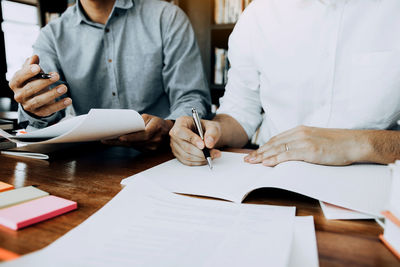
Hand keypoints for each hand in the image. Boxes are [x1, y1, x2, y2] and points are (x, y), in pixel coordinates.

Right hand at [9, 55, 71, 116]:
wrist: (33, 99)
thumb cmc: (32, 82)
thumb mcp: (31, 73)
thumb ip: (32, 65)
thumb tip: (34, 57)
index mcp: (15, 84)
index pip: (19, 78)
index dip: (28, 72)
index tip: (38, 68)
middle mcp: (19, 95)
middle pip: (30, 89)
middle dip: (44, 82)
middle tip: (56, 75)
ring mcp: (28, 106)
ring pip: (39, 100)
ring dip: (53, 94)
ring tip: (64, 88)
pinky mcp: (38, 112)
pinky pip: (49, 110)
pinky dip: (59, 105)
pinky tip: (68, 100)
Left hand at [102, 114, 173, 150]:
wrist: (168, 132)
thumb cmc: (158, 122)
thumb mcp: (150, 117)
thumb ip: (139, 121)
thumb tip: (125, 124)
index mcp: (155, 129)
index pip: (143, 135)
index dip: (131, 137)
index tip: (120, 137)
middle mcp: (155, 140)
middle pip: (135, 142)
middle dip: (119, 142)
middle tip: (105, 140)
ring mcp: (152, 147)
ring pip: (133, 146)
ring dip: (120, 144)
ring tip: (107, 141)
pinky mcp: (149, 151)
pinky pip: (135, 148)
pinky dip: (126, 145)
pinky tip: (117, 143)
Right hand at [169, 116, 220, 165]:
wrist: (206, 134)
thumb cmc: (207, 128)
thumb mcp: (213, 126)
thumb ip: (212, 133)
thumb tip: (209, 144)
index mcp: (181, 122)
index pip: (181, 131)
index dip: (191, 139)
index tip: (203, 145)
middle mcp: (175, 134)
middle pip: (184, 146)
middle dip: (200, 152)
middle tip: (213, 153)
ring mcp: (175, 145)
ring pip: (186, 156)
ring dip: (201, 158)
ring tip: (212, 155)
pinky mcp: (178, 154)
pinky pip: (187, 162)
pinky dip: (198, 162)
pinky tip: (206, 158)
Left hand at [244, 126, 367, 165]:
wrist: (354, 142)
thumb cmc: (337, 143)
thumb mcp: (315, 139)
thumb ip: (302, 142)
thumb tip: (289, 151)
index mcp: (300, 130)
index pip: (276, 138)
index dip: (264, 147)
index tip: (254, 153)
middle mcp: (300, 133)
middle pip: (274, 143)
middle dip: (259, 152)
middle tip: (247, 159)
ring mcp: (304, 141)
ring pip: (278, 149)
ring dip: (263, 156)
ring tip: (252, 162)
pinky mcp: (310, 151)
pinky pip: (288, 155)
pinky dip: (275, 159)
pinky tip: (266, 163)